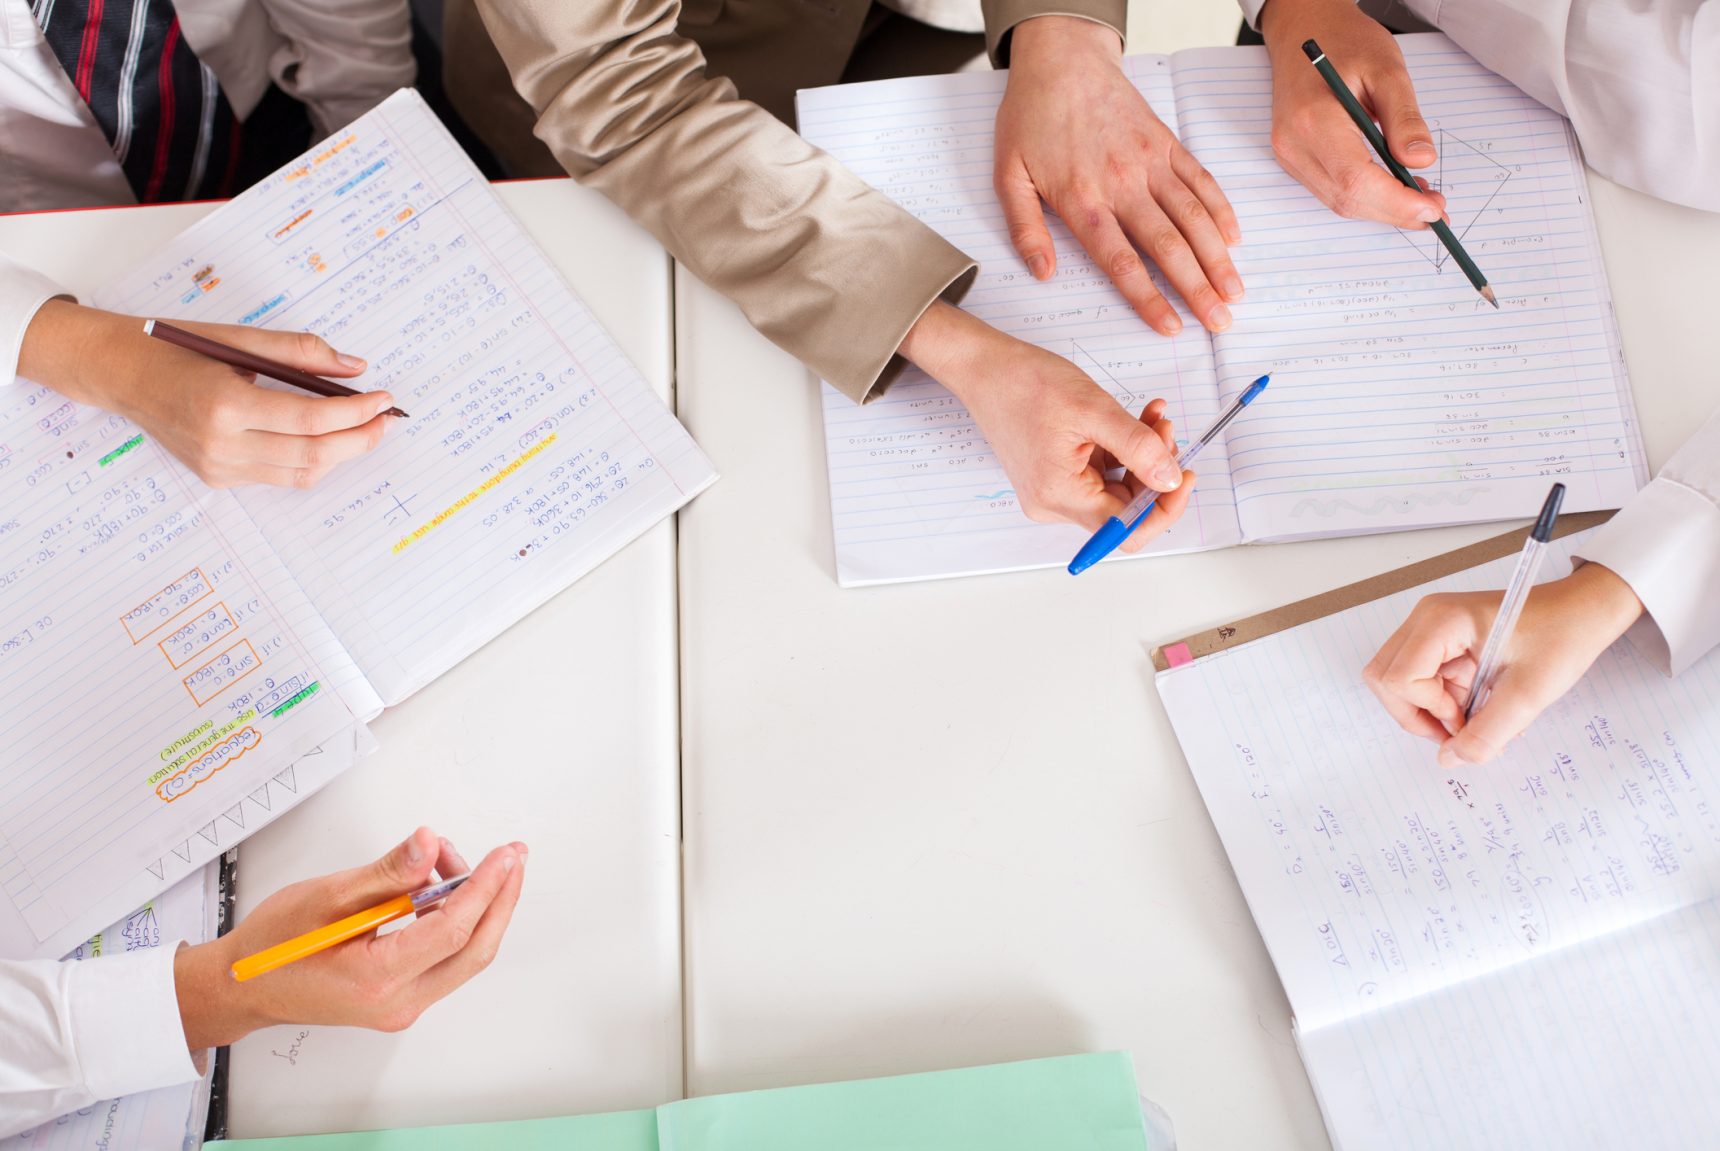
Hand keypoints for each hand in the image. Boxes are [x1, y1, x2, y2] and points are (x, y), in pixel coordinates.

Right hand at [17, 300, 394, 488]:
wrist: (121, 374)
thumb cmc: (178, 349)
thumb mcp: (239, 338)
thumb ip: (300, 353)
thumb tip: (355, 367)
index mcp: (226, 405)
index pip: (312, 420)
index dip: (357, 412)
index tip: (384, 398)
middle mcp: (221, 444)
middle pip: (314, 455)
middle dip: (360, 438)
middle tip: (386, 419)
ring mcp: (218, 467)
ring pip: (300, 474)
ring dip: (340, 454)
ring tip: (364, 429)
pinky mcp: (217, 478)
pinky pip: (279, 477)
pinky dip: (309, 460)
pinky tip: (324, 439)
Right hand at [173, 828, 526, 1049]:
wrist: (243, 987)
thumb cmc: (274, 944)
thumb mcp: (326, 896)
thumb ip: (387, 871)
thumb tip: (430, 842)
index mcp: (377, 980)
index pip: (452, 930)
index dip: (485, 887)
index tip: (505, 854)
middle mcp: (398, 1002)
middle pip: (474, 950)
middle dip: (500, 898)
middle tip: (513, 856)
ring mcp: (402, 1005)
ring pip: (463, 955)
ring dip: (474, 905)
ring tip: (450, 858)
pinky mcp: (400, 998)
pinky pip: (444, 958)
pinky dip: (453, 919)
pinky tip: (440, 885)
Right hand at [899, 301, 1194, 547]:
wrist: (986, 368)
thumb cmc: (1025, 384)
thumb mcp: (1094, 410)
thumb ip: (1139, 448)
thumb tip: (1171, 480)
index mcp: (1059, 495)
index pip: (1124, 529)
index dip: (1163, 507)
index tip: (1184, 477)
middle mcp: (1054, 503)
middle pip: (1124, 508)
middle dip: (1155, 471)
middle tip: (1167, 431)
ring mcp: (1053, 491)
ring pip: (1117, 487)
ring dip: (1142, 455)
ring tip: (1151, 417)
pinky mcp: (1055, 475)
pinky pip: (1102, 473)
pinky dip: (1123, 449)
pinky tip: (1134, 420)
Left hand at [997, 15, 1241, 335]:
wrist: (1060, 60)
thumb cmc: (1030, 118)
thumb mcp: (1007, 176)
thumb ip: (1024, 229)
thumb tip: (1043, 274)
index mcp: (1083, 200)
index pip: (1122, 262)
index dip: (1149, 299)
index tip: (1171, 327)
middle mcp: (1122, 184)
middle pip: (1168, 246)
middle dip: (1197, 289)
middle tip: (1220, 321)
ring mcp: (1149, 162)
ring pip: (1193, 217)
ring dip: (1217, 258)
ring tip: (1235, 291)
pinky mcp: (1166, 143)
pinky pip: (1201, 181)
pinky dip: (1220, 211)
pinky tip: (1232, 240)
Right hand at [1258, 0, 1447, 227]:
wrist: (1305, 29)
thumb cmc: (1345, 41)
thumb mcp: (1388, 69)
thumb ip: (1405, 118)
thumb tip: (1422, 161)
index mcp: (1314, 120)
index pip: (1356, 180)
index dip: (1396, 202)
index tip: (1432, 206)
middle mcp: (1293, 145)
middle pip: (1347, 199)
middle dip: (1395, 211)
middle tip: (1436, 207)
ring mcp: (1288, 155)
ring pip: (1338, 202)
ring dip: (1382, 209)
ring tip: (1421, 199)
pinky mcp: (1293, 159)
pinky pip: (1331, 191)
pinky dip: (1365, 197)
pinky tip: (1393, 188)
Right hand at [1363, 564, 1643, 767]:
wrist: (1585, 612)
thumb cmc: (1563, 636)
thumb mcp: (1528, 695)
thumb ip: (1486, 734)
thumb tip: (1450, 759)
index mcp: (1441, 620)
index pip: (1399, 678)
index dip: (1427, 710)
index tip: (1466, 720)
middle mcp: (1426, 620)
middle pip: (1384, 679)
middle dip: (1416, 714)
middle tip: (1458, 730)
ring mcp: (1430, 629)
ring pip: (1398, 682)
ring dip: (1430, 711)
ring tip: (1474, 718)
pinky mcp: (1441, 642)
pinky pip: (1421, 680)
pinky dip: (1443, 703)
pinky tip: (1480, 705)